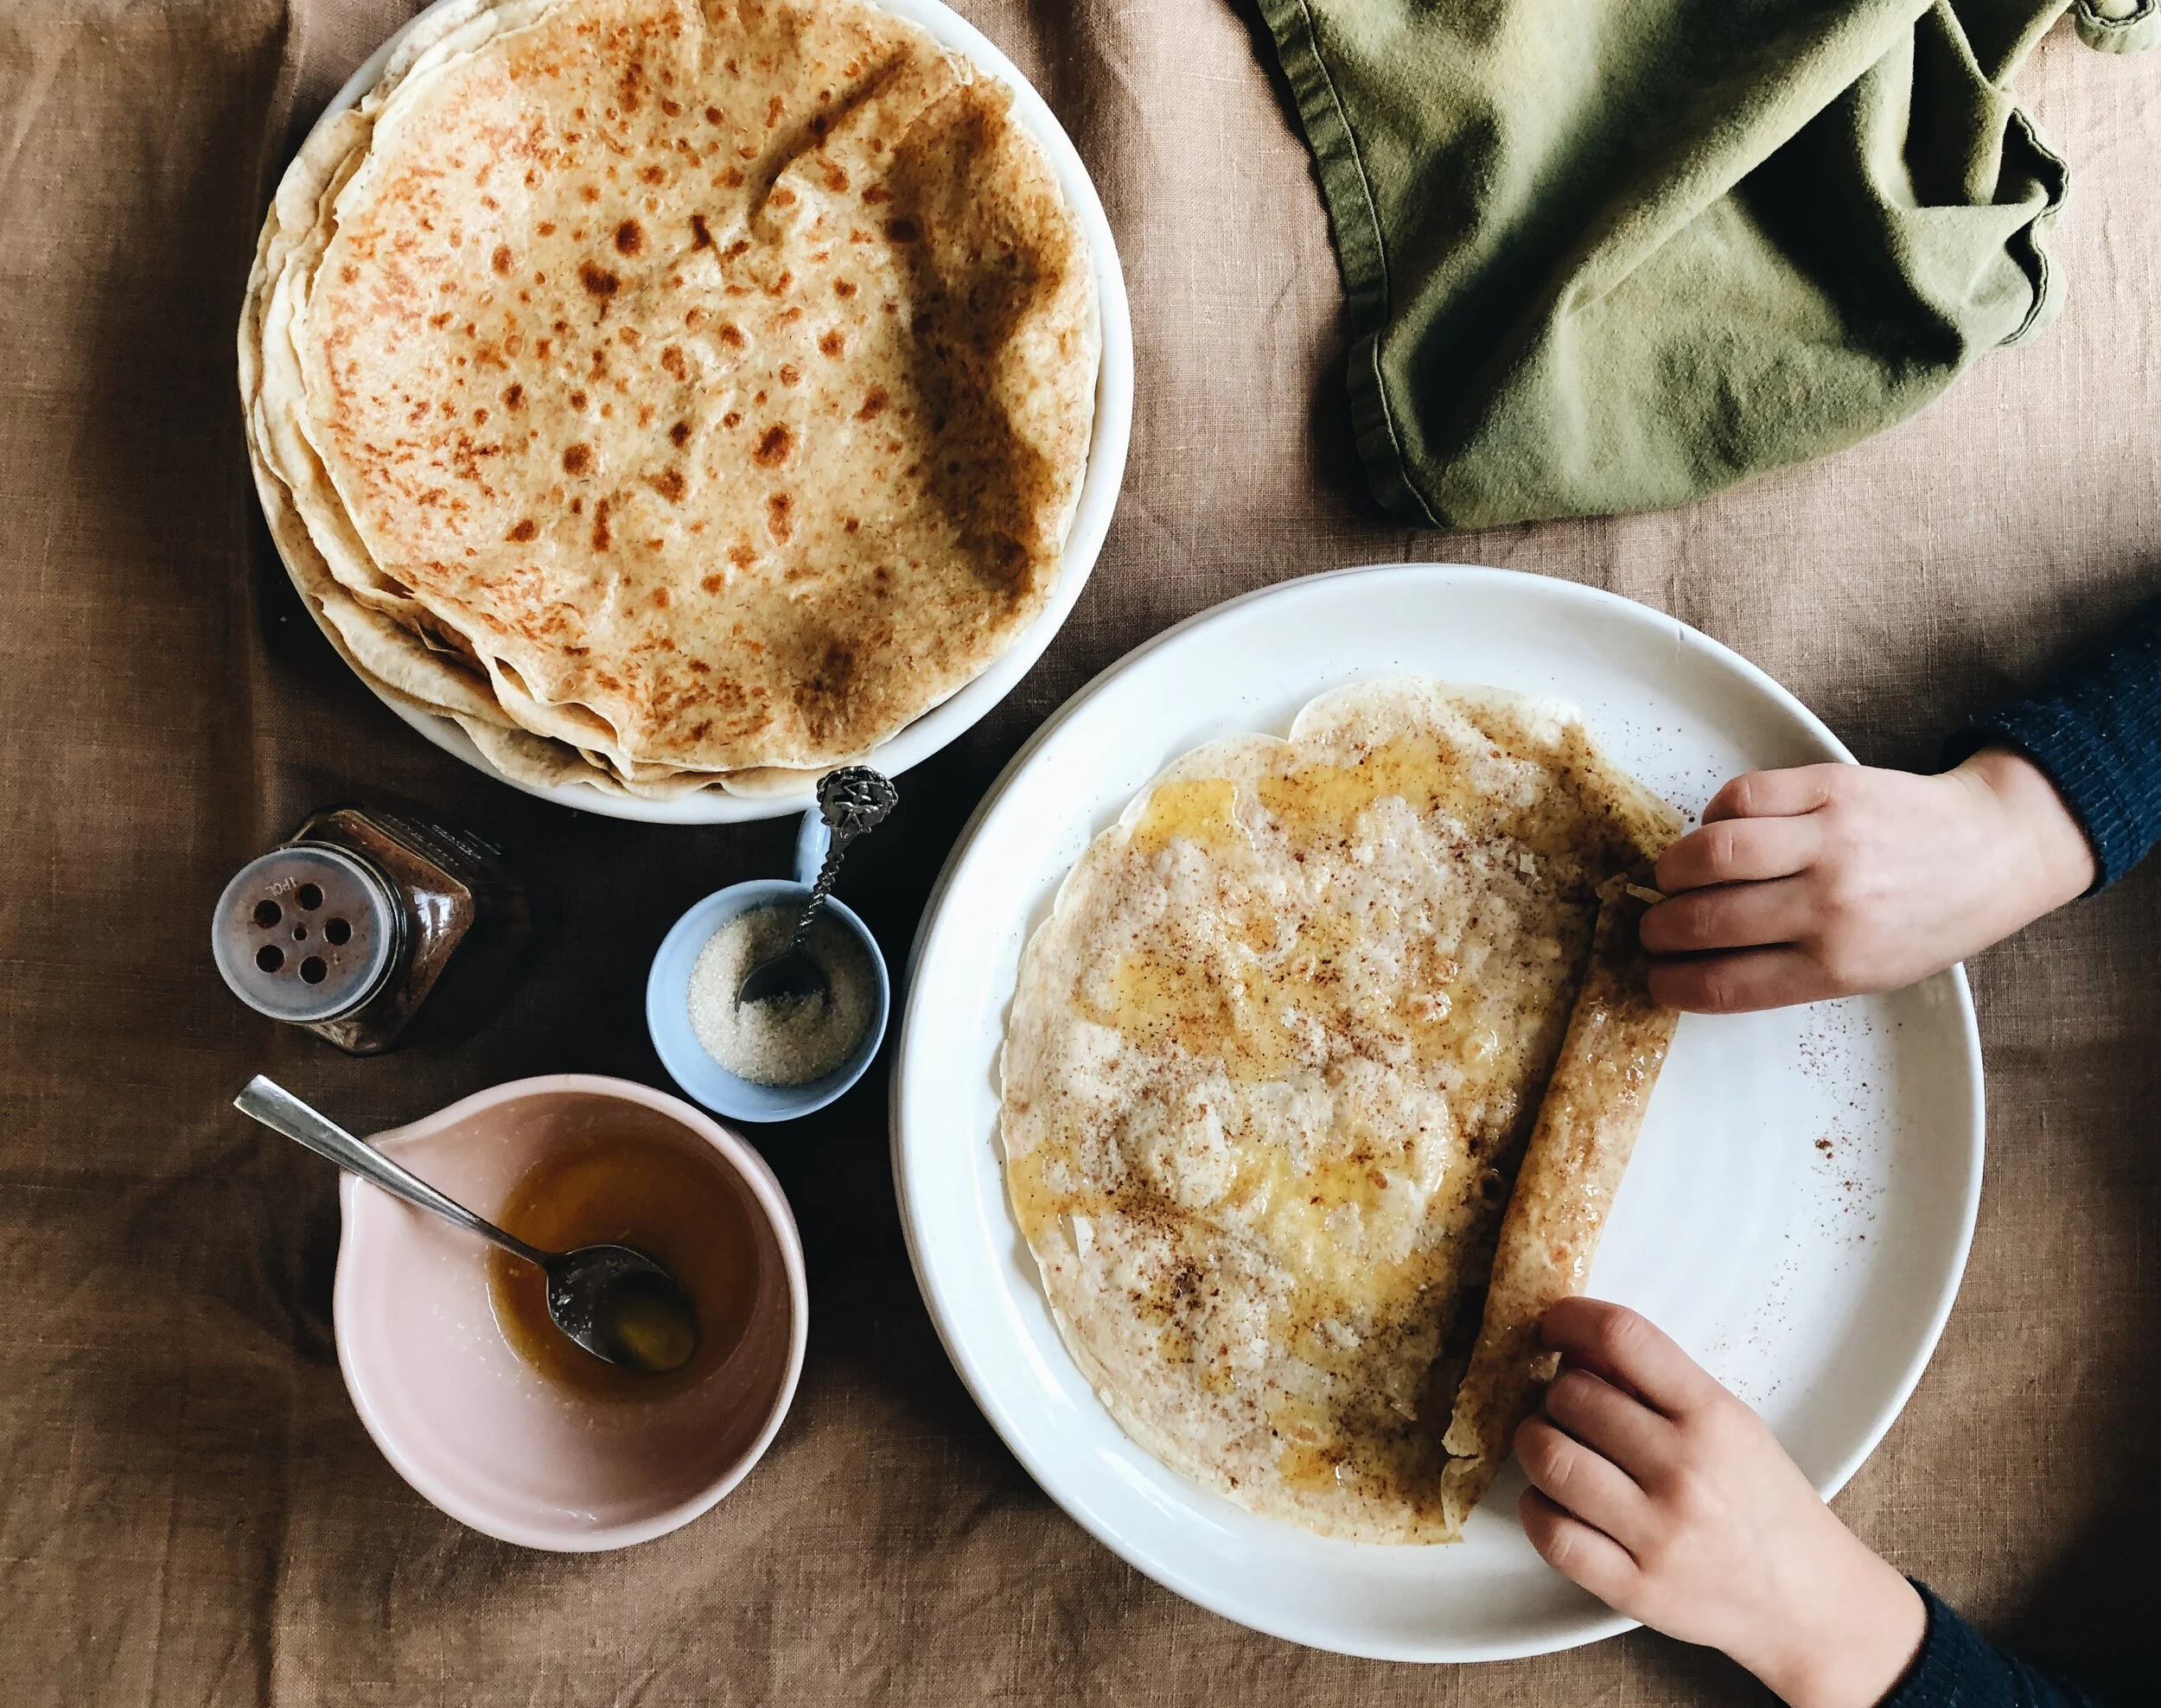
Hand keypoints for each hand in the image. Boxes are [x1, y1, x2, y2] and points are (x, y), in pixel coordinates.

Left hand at [1516, 1299, 1923, 1707]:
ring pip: (1549, 1458)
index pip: (1622, 1337)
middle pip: (1571, 1396)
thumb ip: (1658, 1383)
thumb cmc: (1766, 1504)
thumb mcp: (1733, 1424)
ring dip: (1535, 1444)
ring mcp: (1658, 1534)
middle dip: (1556, 1393)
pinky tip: (1553, 1499)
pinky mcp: (1635, 1588)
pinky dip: (1536, 1508)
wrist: (1809, 1604)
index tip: (1553, 1327)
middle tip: (1568, 1408)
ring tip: (1555, 1447)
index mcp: (1714, 1417)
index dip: (1570, 1319)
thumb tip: (1575, 1345)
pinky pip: (1551, 1534)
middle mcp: (1685, 1471)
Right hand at [1641, 748, 2093, 1011]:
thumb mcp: (1869, 971)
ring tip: (1673, 877)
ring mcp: (1831, 841)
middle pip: (1706, 920)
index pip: (1725, 983)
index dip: (1673, 984)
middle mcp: (1832, 905)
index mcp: (1839, 965)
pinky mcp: (1830, 787)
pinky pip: (1742, 796)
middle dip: (1661, 929)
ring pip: (1713, 852)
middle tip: (1656, 927)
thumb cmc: (1930, 919)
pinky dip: (1712, 815)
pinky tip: (1718, 830)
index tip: (1657, 979)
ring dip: (1674, 869)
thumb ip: (1791, 970)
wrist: (1995, 849)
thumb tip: (1703, 963)